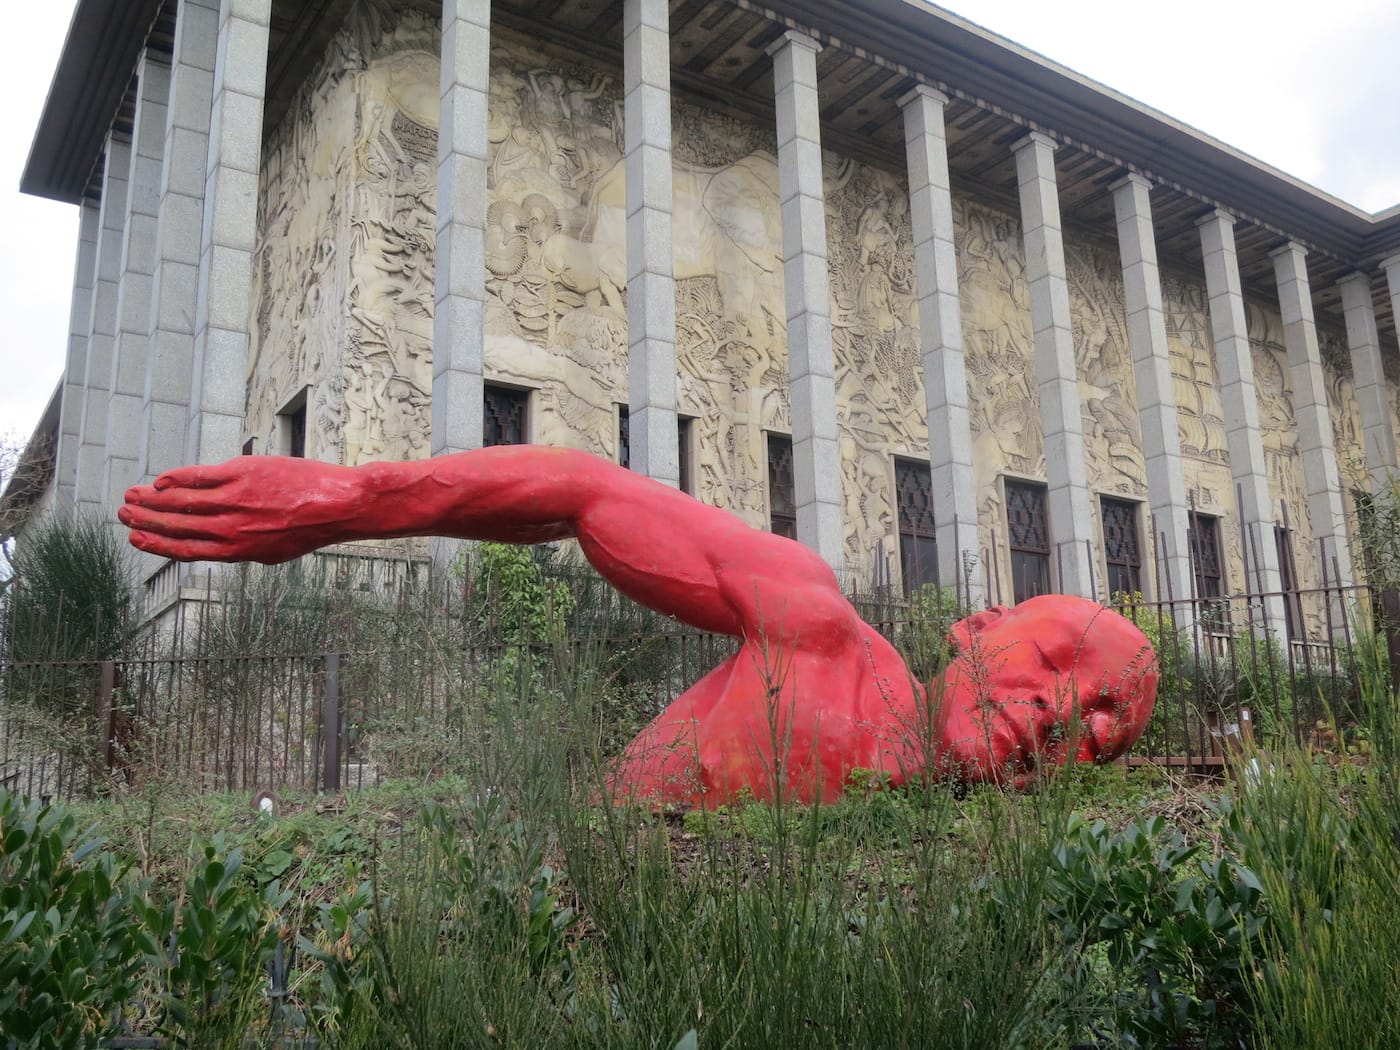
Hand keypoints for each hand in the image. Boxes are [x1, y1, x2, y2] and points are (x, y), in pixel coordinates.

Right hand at [120, 457, 366, 563]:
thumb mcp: (275, 550)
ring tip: (132, 496)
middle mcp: (232, 528)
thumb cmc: (311, 528)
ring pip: (181, 502)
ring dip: (152, 499)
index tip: (134, 539)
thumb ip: (243, 548)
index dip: (156, 545)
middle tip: (123, 513)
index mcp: (238, 551)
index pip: (186, 550)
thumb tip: (215, 544)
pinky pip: (200, 477)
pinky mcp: (243, 475)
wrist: (341, 504)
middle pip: (176, 526)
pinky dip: (176, 478)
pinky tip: (161, 479)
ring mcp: (235, 501)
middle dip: (145, 520)